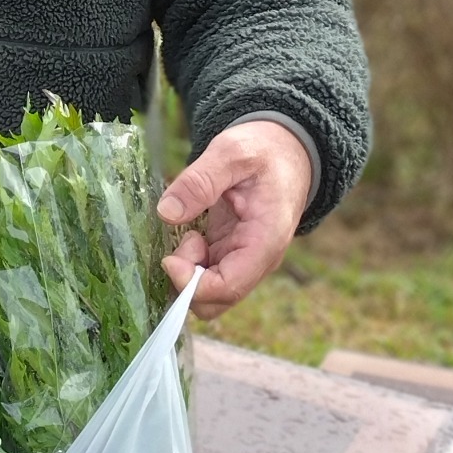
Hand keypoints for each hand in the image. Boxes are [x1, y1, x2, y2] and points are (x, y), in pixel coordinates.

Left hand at [158, 119, 314, 320]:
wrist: (285, 150)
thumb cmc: (264, 150)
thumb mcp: (232, 152)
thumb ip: (201, 180)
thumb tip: (167, 212)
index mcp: (265, 240)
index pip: (228, 287)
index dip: (192, 284)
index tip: (169, 259)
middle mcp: (257, 260)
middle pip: (215, 302)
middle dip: (186, 281)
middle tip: (183, 239)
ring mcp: (243, 260)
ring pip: (207, 293)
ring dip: (186, 271)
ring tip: (190, 231)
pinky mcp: (230, 254)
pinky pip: (204, 276)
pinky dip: (188, 263)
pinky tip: (189, 232)